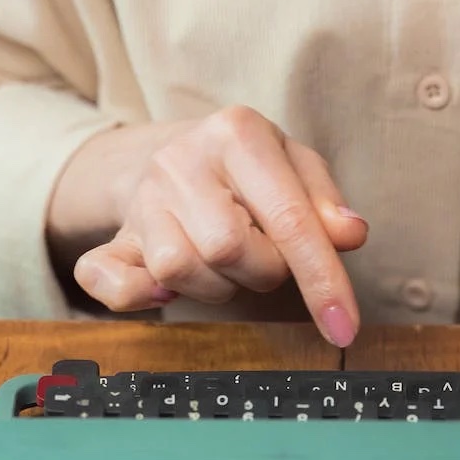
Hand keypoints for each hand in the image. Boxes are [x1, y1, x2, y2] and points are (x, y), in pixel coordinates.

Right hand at [59, 107, 366, 346]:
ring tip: (226, 262)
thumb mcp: (297, 168)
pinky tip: (164, 292)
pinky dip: (138, 297)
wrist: (179, 155)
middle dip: (263, 272)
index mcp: (236, 133)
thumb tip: (350, 234)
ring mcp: (142, 199)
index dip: (321, 279)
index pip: (287, 218)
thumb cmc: (252, 170)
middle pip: (229, 249)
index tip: (344, 326)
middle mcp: (181, 160)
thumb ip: (325, 202)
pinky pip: (110, 282)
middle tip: (264, 254)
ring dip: (218, 286)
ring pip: (180, 271)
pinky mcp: (116, 236)